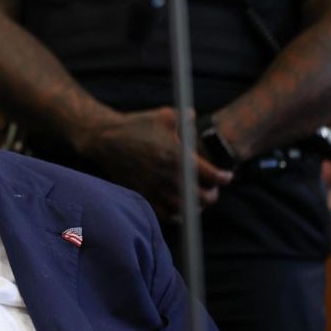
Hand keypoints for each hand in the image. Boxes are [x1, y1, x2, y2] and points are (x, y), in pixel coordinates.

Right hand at [78, 107, 232, 217]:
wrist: (104, 139)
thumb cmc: (135, 125)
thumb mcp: (164, 115)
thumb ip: (186, 118)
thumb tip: (196, 117)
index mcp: (177, 156)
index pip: (212, 176)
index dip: (224, 178)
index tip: (226, 176)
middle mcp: (168, 176)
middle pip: (203, 198)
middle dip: (211, 194)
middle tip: (211, 189)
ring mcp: (155, 188)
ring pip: (186, 210)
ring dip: (195, 206)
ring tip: (195, 199)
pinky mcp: (143, 194)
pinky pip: (165, 214)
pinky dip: (175, 214)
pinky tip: (177, 205)